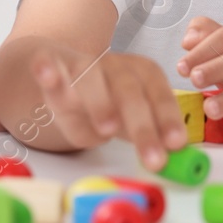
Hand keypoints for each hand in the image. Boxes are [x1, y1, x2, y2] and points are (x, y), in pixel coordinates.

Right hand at [26, 43, 188, 170]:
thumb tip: (170, 155)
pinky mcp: (49, 64)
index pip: (157, 92)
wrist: (63, 72)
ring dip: (100, 103)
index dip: (168, 117)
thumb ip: (145, 133)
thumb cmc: (105, 102)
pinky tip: (48, 75)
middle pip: (128, 90)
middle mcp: (112, 66)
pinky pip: (47, 65)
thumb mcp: (128, 117)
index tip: (176, 144)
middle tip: (153, 159)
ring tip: (108, 129)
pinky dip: (46, 70)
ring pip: (90, 79)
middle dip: (142, 127)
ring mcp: (79, 64)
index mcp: (140, 73)